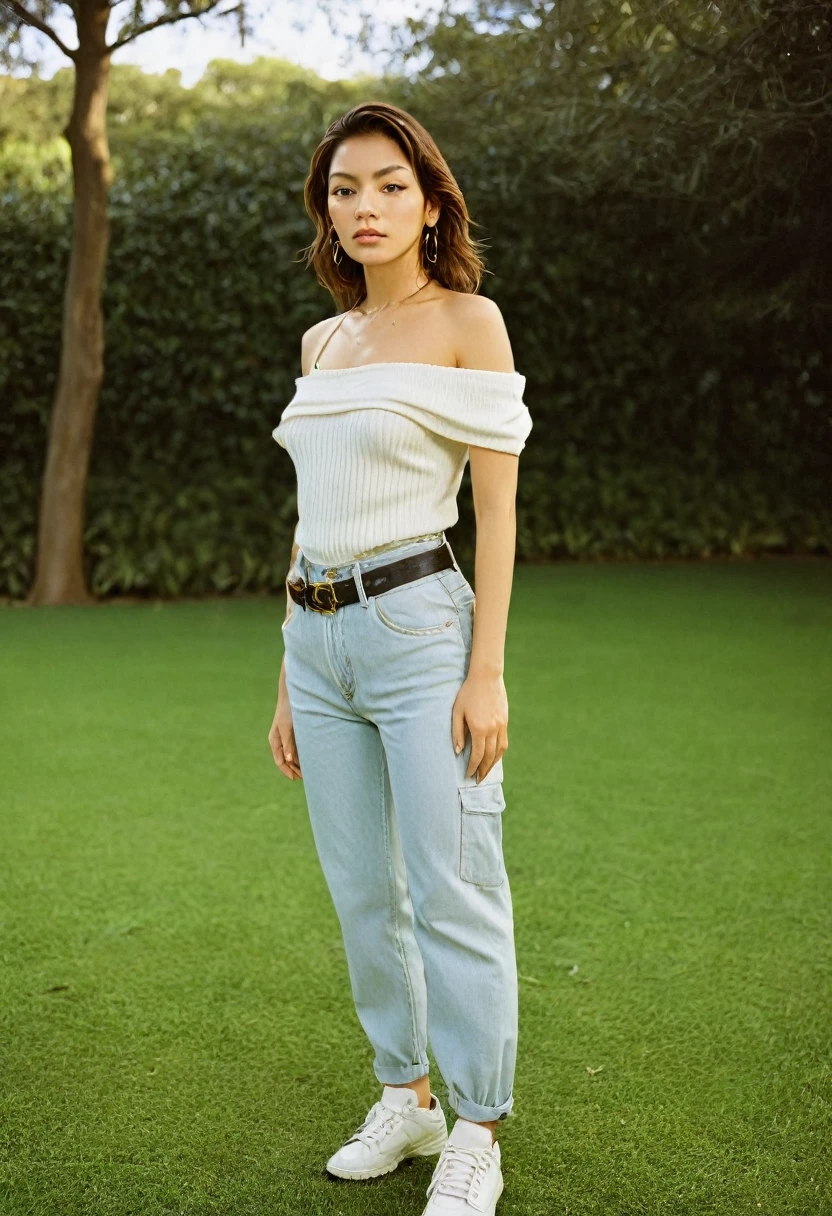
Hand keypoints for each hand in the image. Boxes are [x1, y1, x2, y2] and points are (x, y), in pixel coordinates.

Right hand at [268, 661, 301, 779]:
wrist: (294, 695)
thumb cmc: (288, 710)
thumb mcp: (288, 727)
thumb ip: (289, 743)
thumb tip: (290, 760)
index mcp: (275, 741)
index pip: (280, 761)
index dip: (288, 771)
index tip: (297, 779)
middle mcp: (280, 741)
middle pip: (287, 760)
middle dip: (295, 770)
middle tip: (307, 778)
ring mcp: (287, 737)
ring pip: (293, 755)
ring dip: (300, 764)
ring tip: (311, 772)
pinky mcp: (295, 733)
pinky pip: (298, 748)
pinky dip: (303, 755)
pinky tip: (312, 759)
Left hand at [451, 669, 508, 781]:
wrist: (487, 677)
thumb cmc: (467, 693)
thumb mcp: (457, 711)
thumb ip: (457, 732)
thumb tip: (458, 751)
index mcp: (479, 728)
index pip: (477, 755)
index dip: (472, 767)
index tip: (468, 775)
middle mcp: (492, 729)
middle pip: (489, 757)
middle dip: (483, 770)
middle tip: (477, 780)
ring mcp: (501, 726)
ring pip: (499, 752)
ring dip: (492, 764)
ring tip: (486, 772)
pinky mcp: (505, 721)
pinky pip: (504, 742)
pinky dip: (499, 753)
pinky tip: (494, 757)